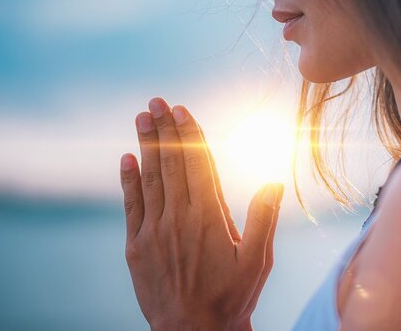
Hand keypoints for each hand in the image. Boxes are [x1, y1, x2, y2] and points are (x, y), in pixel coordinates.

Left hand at [120, 97, 282, 330]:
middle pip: (171, 163)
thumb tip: (274, 180)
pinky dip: (128, 180)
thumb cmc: (231, 297)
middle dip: (164, 130)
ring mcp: (154, 230)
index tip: (182, 110)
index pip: (198, 164)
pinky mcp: (136, 245)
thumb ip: (264, 218)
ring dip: (145, 145)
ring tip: (142, 118)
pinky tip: (126, 158)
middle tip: (156, 102)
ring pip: (150, 178)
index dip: (189, 134)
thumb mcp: (257, 261)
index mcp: (209, 217)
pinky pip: (131, 205)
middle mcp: (179, 217)